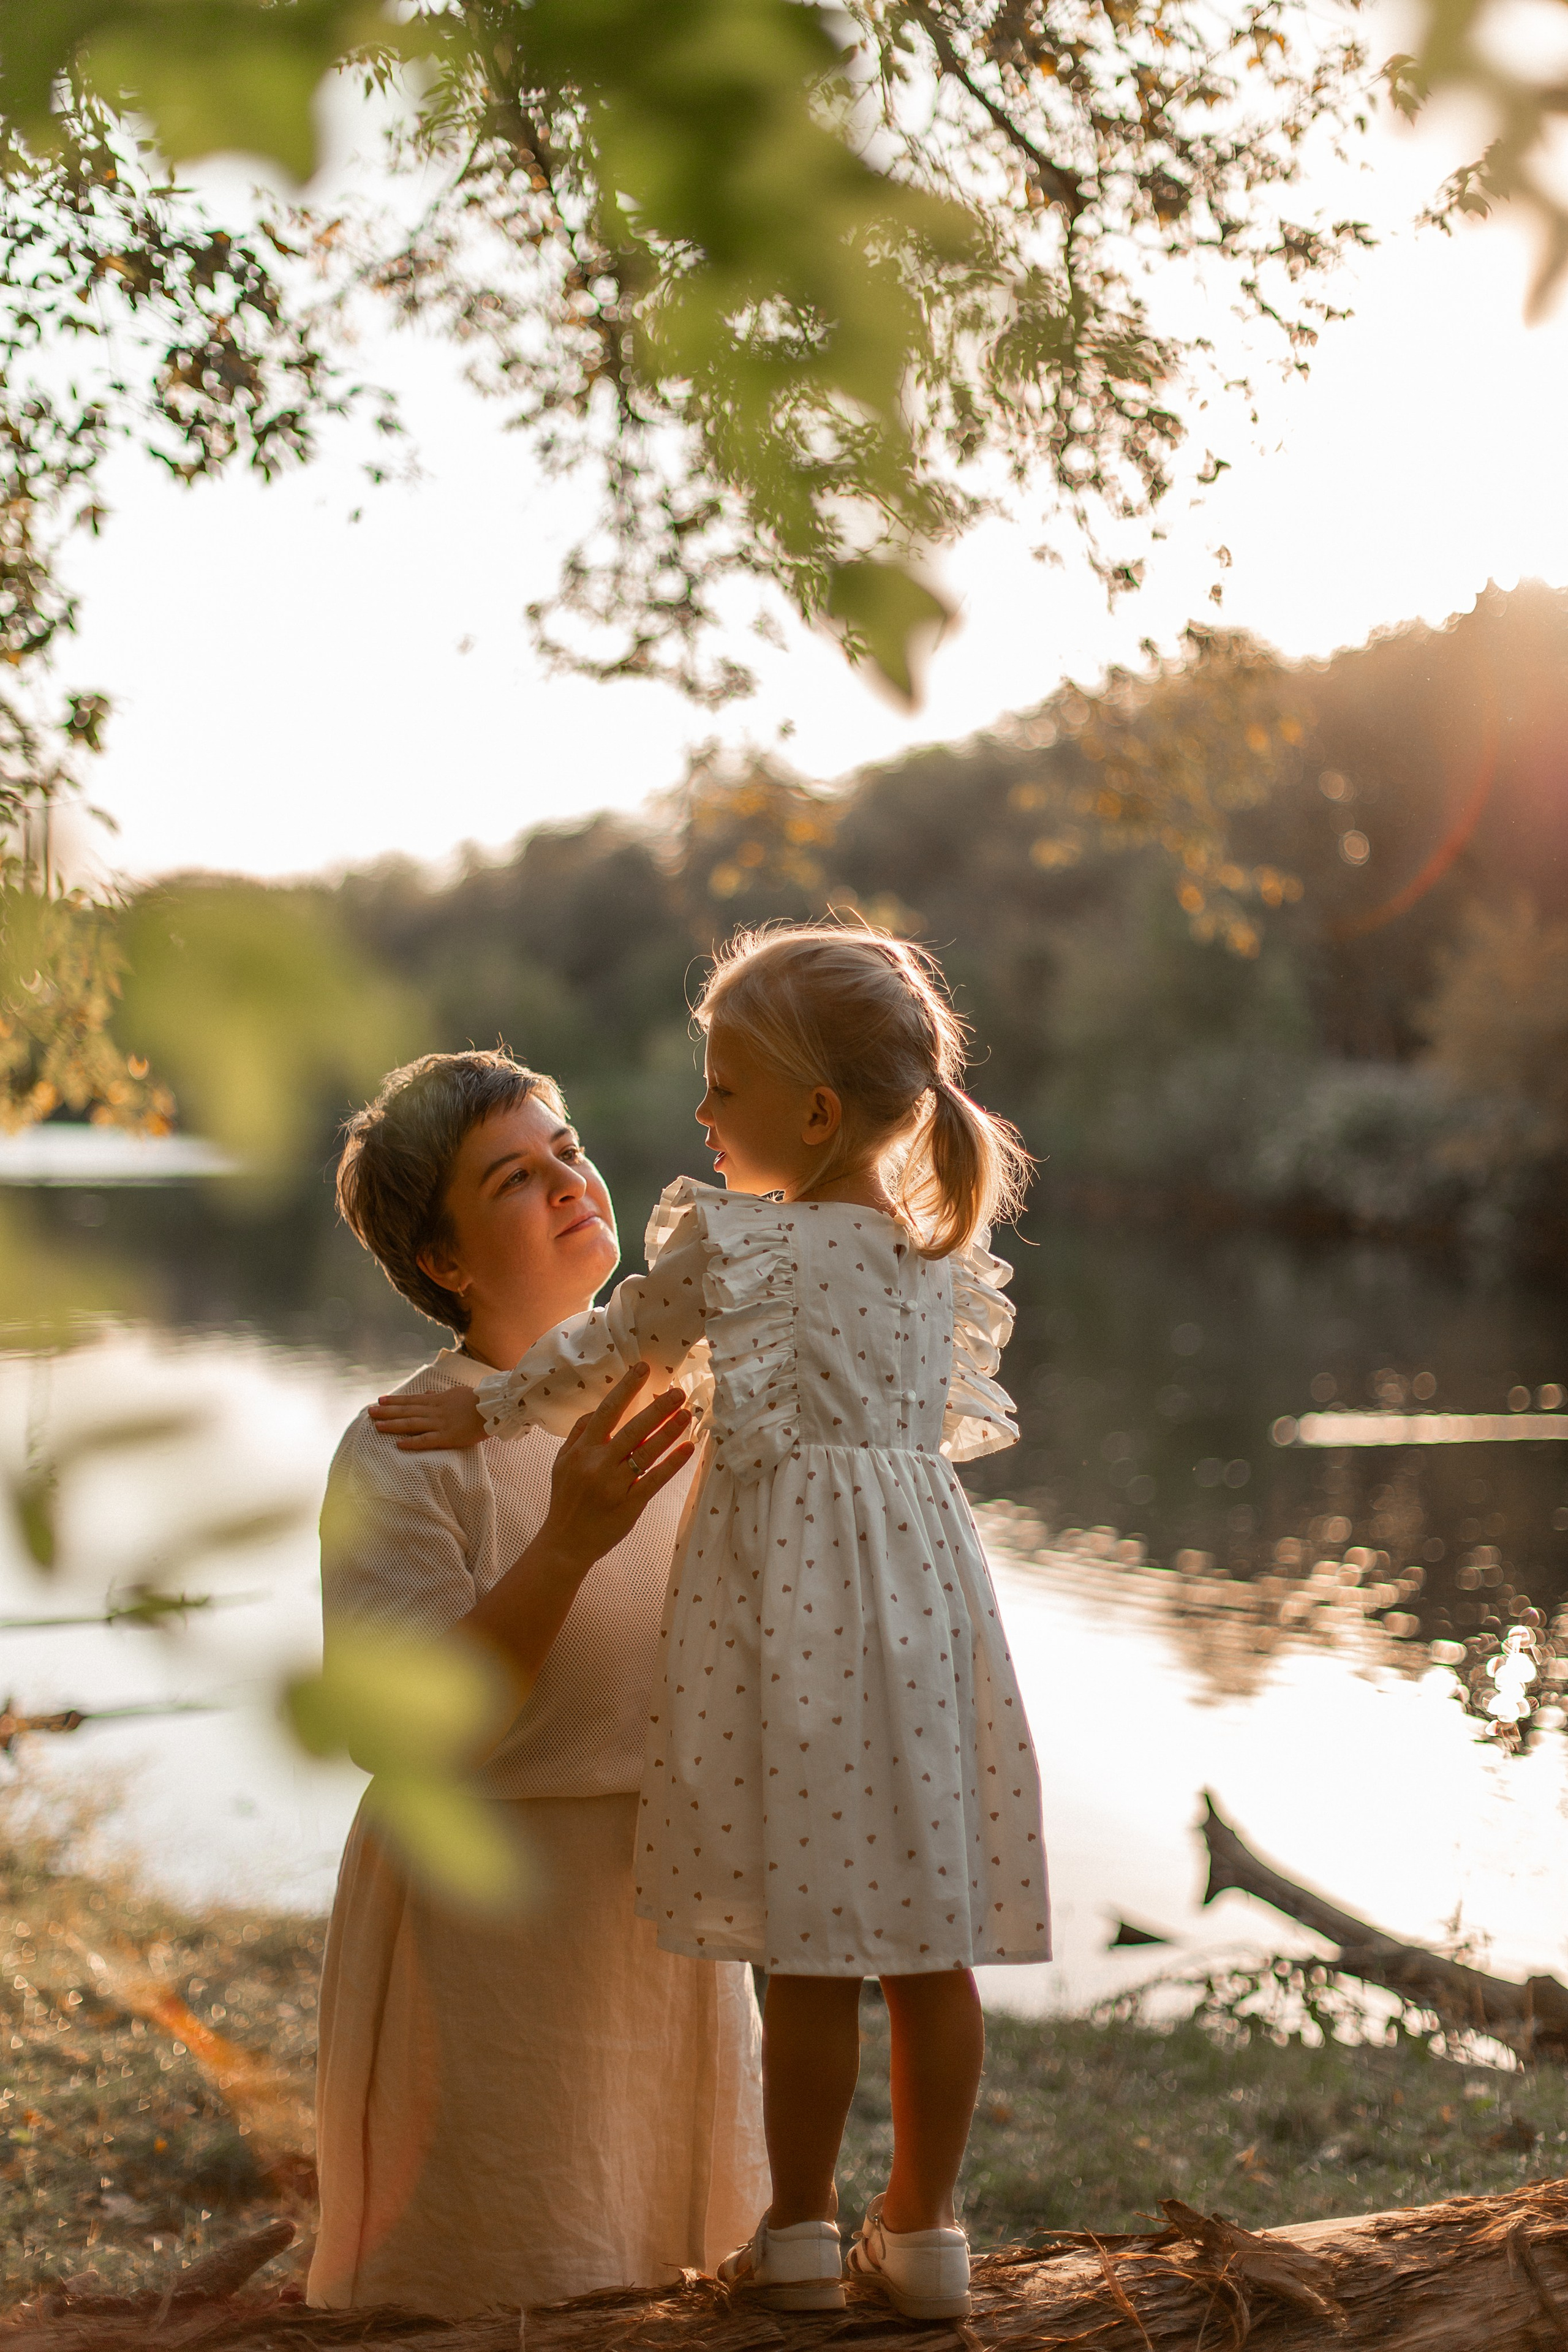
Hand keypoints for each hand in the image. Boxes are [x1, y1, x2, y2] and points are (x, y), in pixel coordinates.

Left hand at [368, 1383, 486, 1450]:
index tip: (379, 1399)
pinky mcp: (448, 1437)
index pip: (411, 1400)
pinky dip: (412, 1442)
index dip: (394, 1400)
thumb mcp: (455, 1392)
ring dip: (393, 1425)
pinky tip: (399, 1444)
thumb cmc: (476, 1400)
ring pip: (412, 1424)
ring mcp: (440, 1424)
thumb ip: (438, 1394)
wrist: (493, 1408)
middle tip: (369, 1412)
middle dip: (386, 1411)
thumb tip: (425, 1392)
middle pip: (406, 1411)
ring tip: (376, 1426)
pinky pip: (427, 1440)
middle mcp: (435, 1411)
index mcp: (437, 1400)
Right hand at [540, 1363, 693, 1567]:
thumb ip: (578, 1435)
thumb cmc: (566, 1499)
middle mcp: (598, 1464)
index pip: (607, 1412)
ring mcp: (614, 1485)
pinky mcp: (629, 1505)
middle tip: (678, 1391)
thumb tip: (596, 1410)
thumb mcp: (561, 1463)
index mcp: (581, 1451)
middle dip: (657, 1408)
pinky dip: (672, 1463)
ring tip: (687, 1414)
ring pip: (646, 1453)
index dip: (626, 1388)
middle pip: (632, 1429)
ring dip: (668, 1431)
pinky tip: (687, 1448)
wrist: (564, 1543)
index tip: (643, 1368)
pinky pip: (654, 1480)